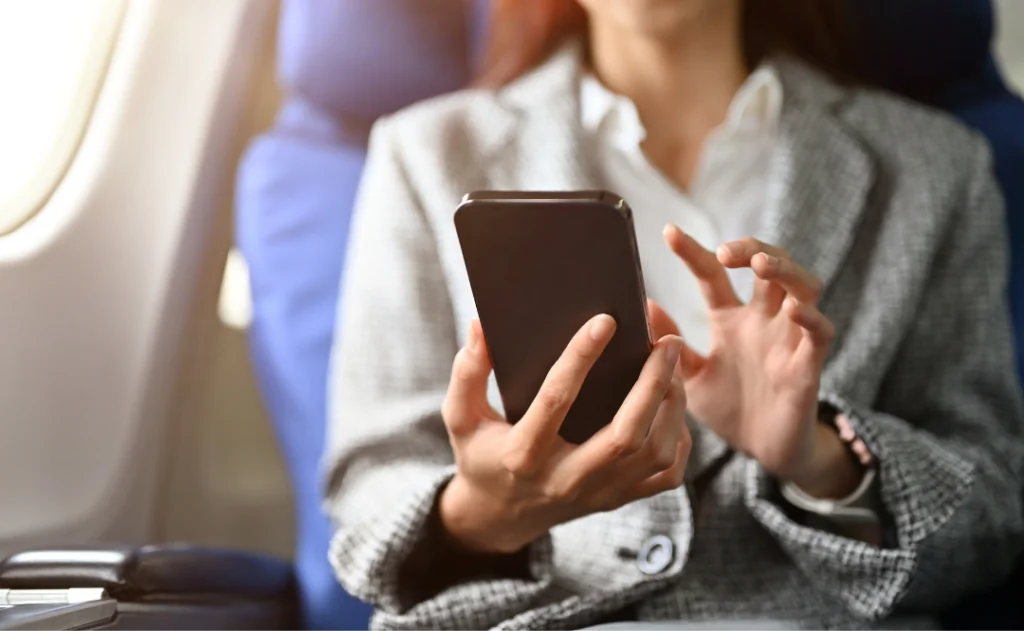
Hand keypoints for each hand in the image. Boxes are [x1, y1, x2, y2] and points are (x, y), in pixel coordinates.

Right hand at [439, 316, 690, 553]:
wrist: (502, 514)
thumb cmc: (482, 454)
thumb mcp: (461, 416)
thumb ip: (468, 372)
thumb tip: (480, 326)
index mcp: (523, 454)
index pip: (556, 400)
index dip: (581, 357)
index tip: (604, 320)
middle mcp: (566, 478)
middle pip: (624, 434)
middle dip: (652, 384)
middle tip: (666, 343)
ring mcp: (598, 493)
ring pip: (654, 453)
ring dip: (672, 406)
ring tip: (673, 365)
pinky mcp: (619, 498)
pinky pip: (666, 474)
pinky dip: (679, 439)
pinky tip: (673, 406)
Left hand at [659, 226, 860, 498]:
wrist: (762, 453)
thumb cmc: (729, 410)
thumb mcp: (689, 377)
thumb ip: (669, 345)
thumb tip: (643, 305)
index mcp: (730, 320)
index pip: (712, 275)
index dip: (693, 252)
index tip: (668, 233)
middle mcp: (763, 320)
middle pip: (769, 265)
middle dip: (752, 248)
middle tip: (726, 251)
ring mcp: (789, 339)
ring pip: (803, 287)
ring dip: (786, 270)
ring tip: (762, 264)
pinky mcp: (808, 366)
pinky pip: (819, 334)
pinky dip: (811, 318)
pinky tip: (796, 309)